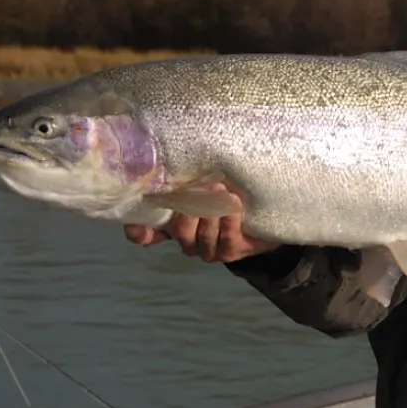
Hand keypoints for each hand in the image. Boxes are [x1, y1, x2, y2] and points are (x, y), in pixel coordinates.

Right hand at [124, 186, 279, 263]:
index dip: (140, 231)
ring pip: (202, 235)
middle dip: (193, 207)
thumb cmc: (230, 184)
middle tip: (207, 185)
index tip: (139, 228)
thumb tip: (166, 155)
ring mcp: (208, 249)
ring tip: (224, 190)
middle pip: (179, 230)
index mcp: (173, 220)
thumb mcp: (204, 175)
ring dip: (214, 210)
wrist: (266, 205)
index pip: (146, 233)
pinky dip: (230, 220)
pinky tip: (236, 206)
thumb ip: (184, 173)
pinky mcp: (230, 252)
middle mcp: (187, 238)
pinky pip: (225, 241)